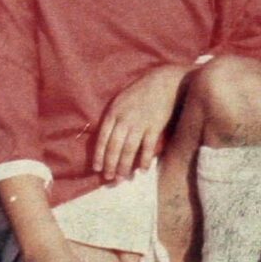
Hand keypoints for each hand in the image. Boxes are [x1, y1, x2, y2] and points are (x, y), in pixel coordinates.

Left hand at [92, 65, 186, 183]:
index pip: (102, 139)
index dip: (99, 156)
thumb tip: (107, 140)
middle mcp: (124, 120)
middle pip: (114, 148)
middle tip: (109, 179)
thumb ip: (114, 118)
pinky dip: (145, 160)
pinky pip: (147, 148)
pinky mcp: (154, 126)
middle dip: (110, 166)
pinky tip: (143, 170)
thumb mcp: (121, 100)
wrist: (163, 82)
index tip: (97, 169)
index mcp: (113, 112)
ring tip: (122, 178)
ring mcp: (139, 124)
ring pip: (129, 151)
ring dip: (125, 167)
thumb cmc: (140, 91)